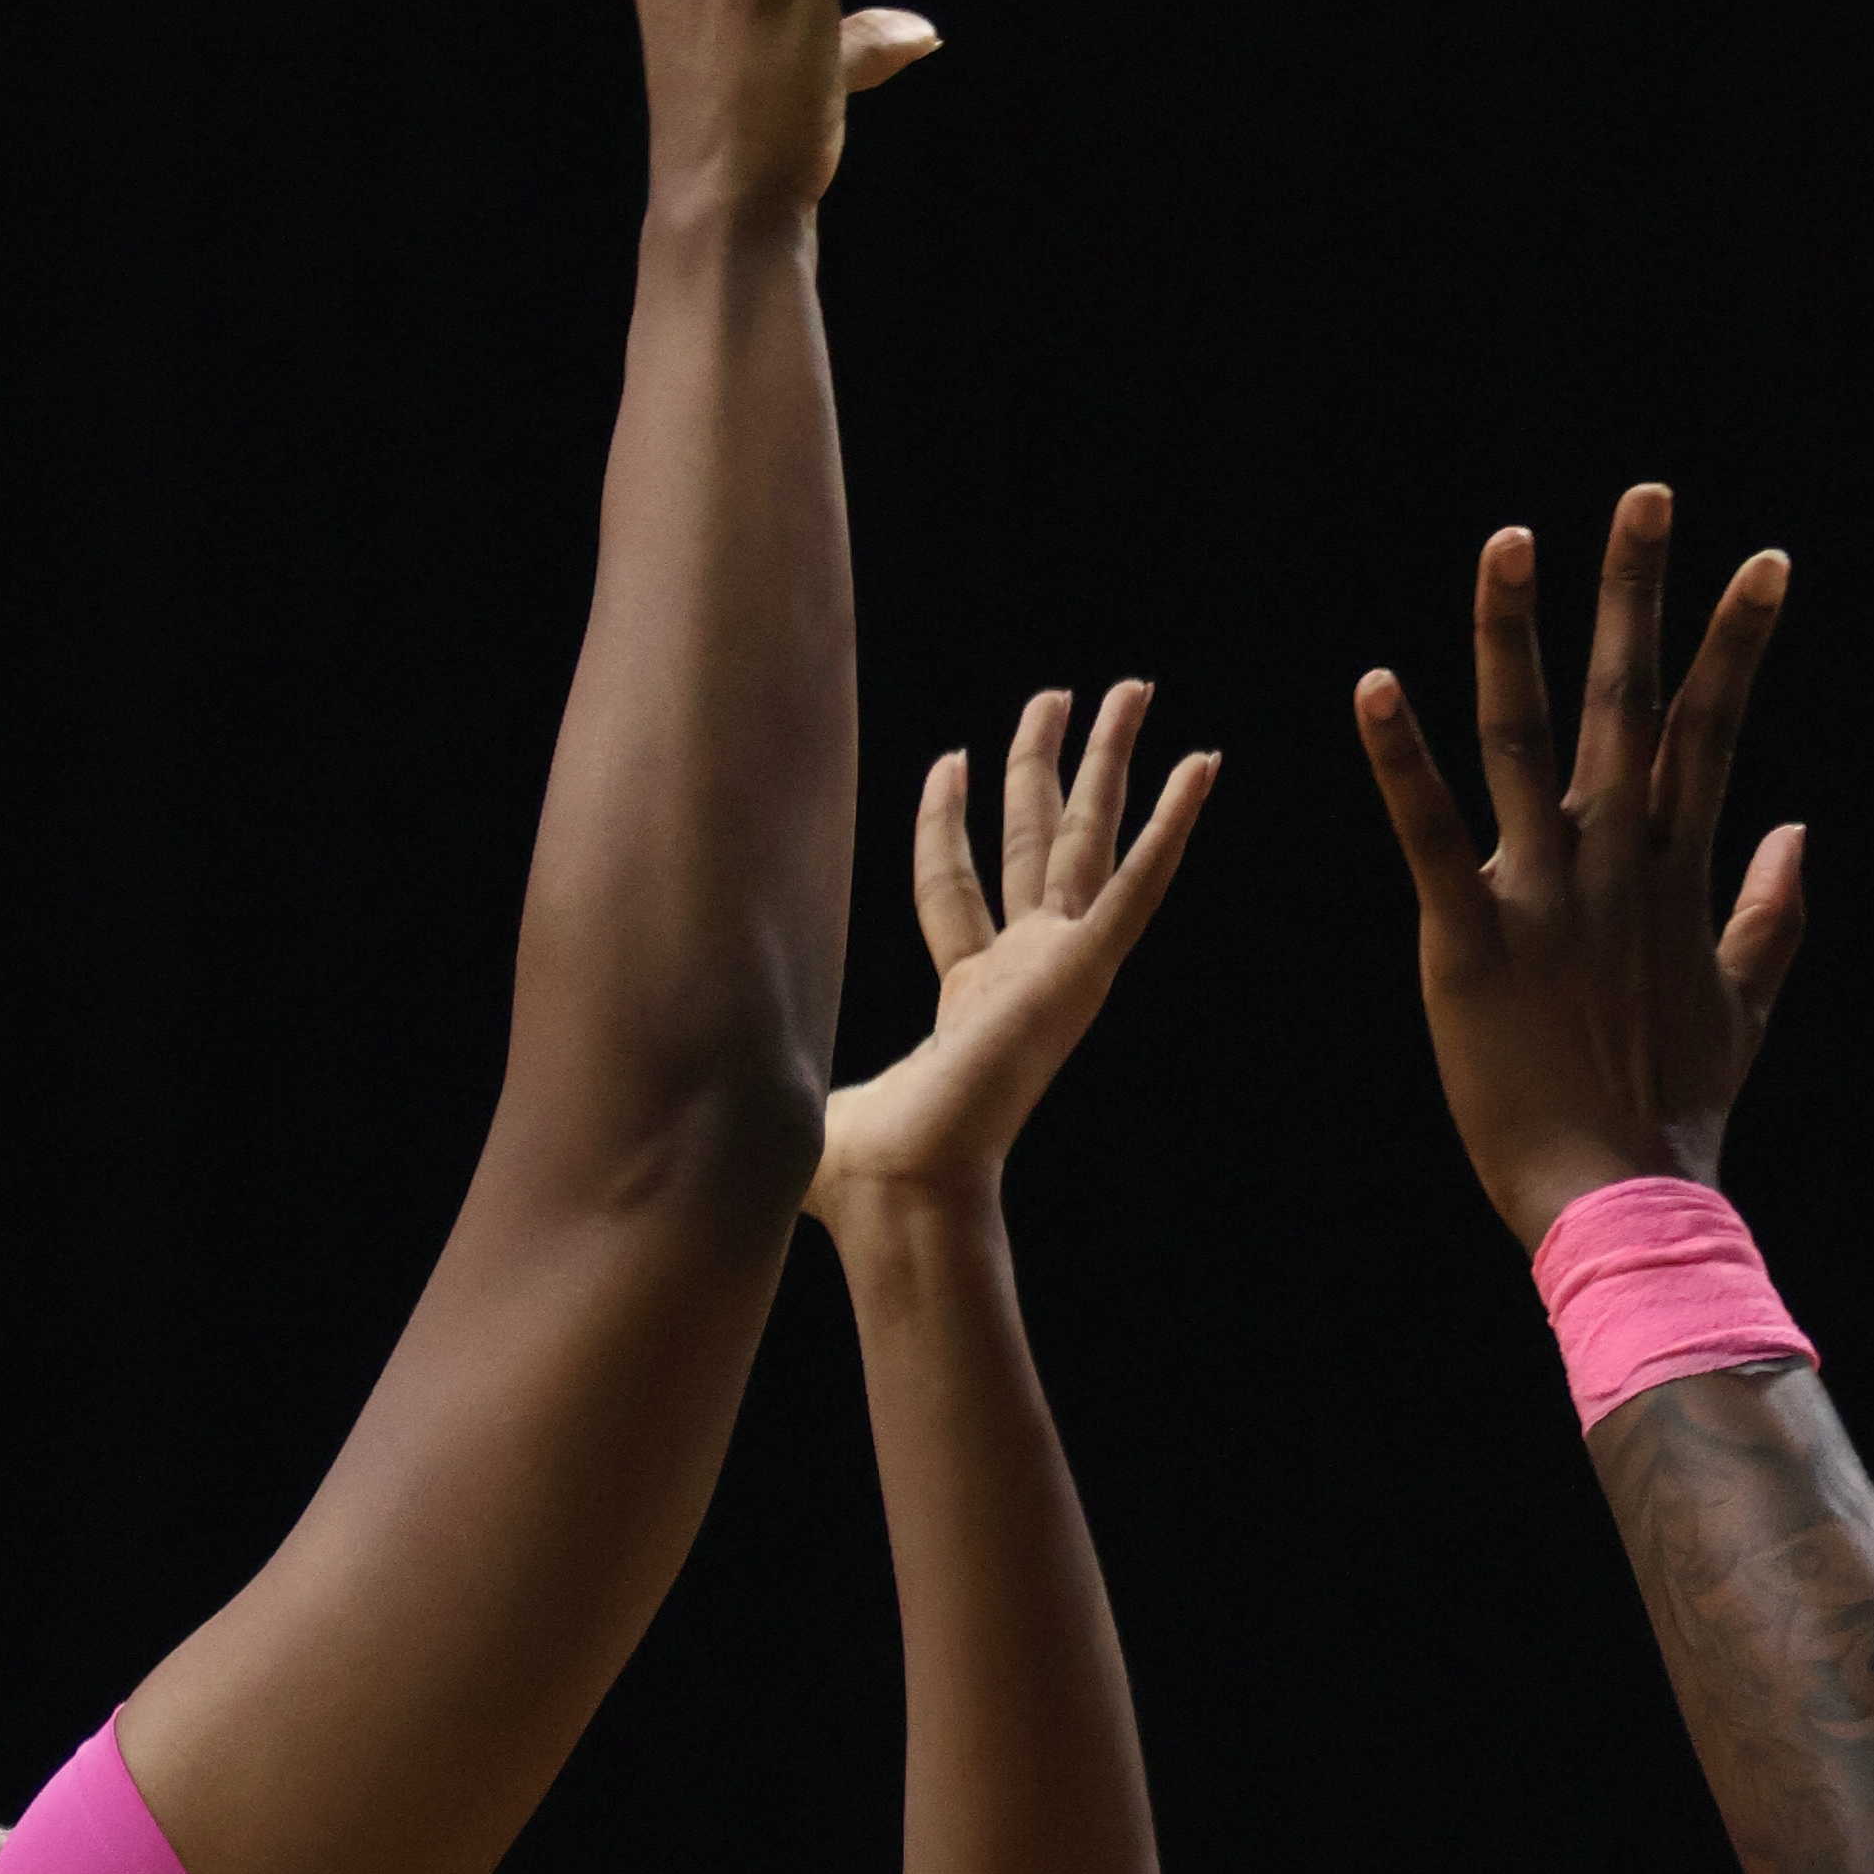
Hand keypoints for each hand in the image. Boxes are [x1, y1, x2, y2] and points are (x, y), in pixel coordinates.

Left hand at [809, 685, 1216, 1250]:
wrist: (900, 1185)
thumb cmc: (850, 1168)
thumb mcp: (798, 1093)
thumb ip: (759, 1070)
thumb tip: (672, 1084)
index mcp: (966, 1001)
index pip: (954, 887)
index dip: (947, 819)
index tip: (950, 758)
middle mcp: (1022, 974)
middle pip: (1038, 843)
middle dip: (1049, 763)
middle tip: (1064, 695)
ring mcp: (1059, 969)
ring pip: (1088, 838)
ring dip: (1110, 761)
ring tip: (1130, 687)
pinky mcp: (1085, 971)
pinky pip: (1137, 882)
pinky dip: (1172, 824)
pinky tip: (1201, 764)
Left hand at [1354, 487, 1802, 1247]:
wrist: (1622, 1201)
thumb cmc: (1677, 1112)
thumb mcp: (1745, 1004)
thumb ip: (1769, 910)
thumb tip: (1799, 826)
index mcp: (1676, 872)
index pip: (1713, 727)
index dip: (1737, 640)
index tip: (1764, 560)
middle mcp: (1616, 862)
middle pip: (1633, 701)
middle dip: (1638, 593)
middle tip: (1645, 495)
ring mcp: (1544, 894)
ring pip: (1528, 738)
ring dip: (1514, 634)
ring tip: (1508, 539)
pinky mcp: (1468, 938)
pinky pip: (1429, 831)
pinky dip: (1399, 757)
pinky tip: (1372, 683)